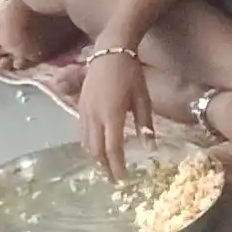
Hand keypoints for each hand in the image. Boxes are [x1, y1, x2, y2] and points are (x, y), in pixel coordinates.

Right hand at [76, 45, 150, 178]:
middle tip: (113, 179)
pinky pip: (82, 132)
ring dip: (95, 157)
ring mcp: (84, 111)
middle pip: (96, 150)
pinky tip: (96, 147)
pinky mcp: (80, 106)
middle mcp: (94, 116)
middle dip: (104, 167)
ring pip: (86, 142)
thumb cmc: (131, 74)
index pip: (113, 148)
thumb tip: (151, 149)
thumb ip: (145, 125)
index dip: (117, 166)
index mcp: (112, 115)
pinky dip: (88, 144)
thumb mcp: (144, 99)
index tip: (123, 179)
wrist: (110, 52)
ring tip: (106, 166)